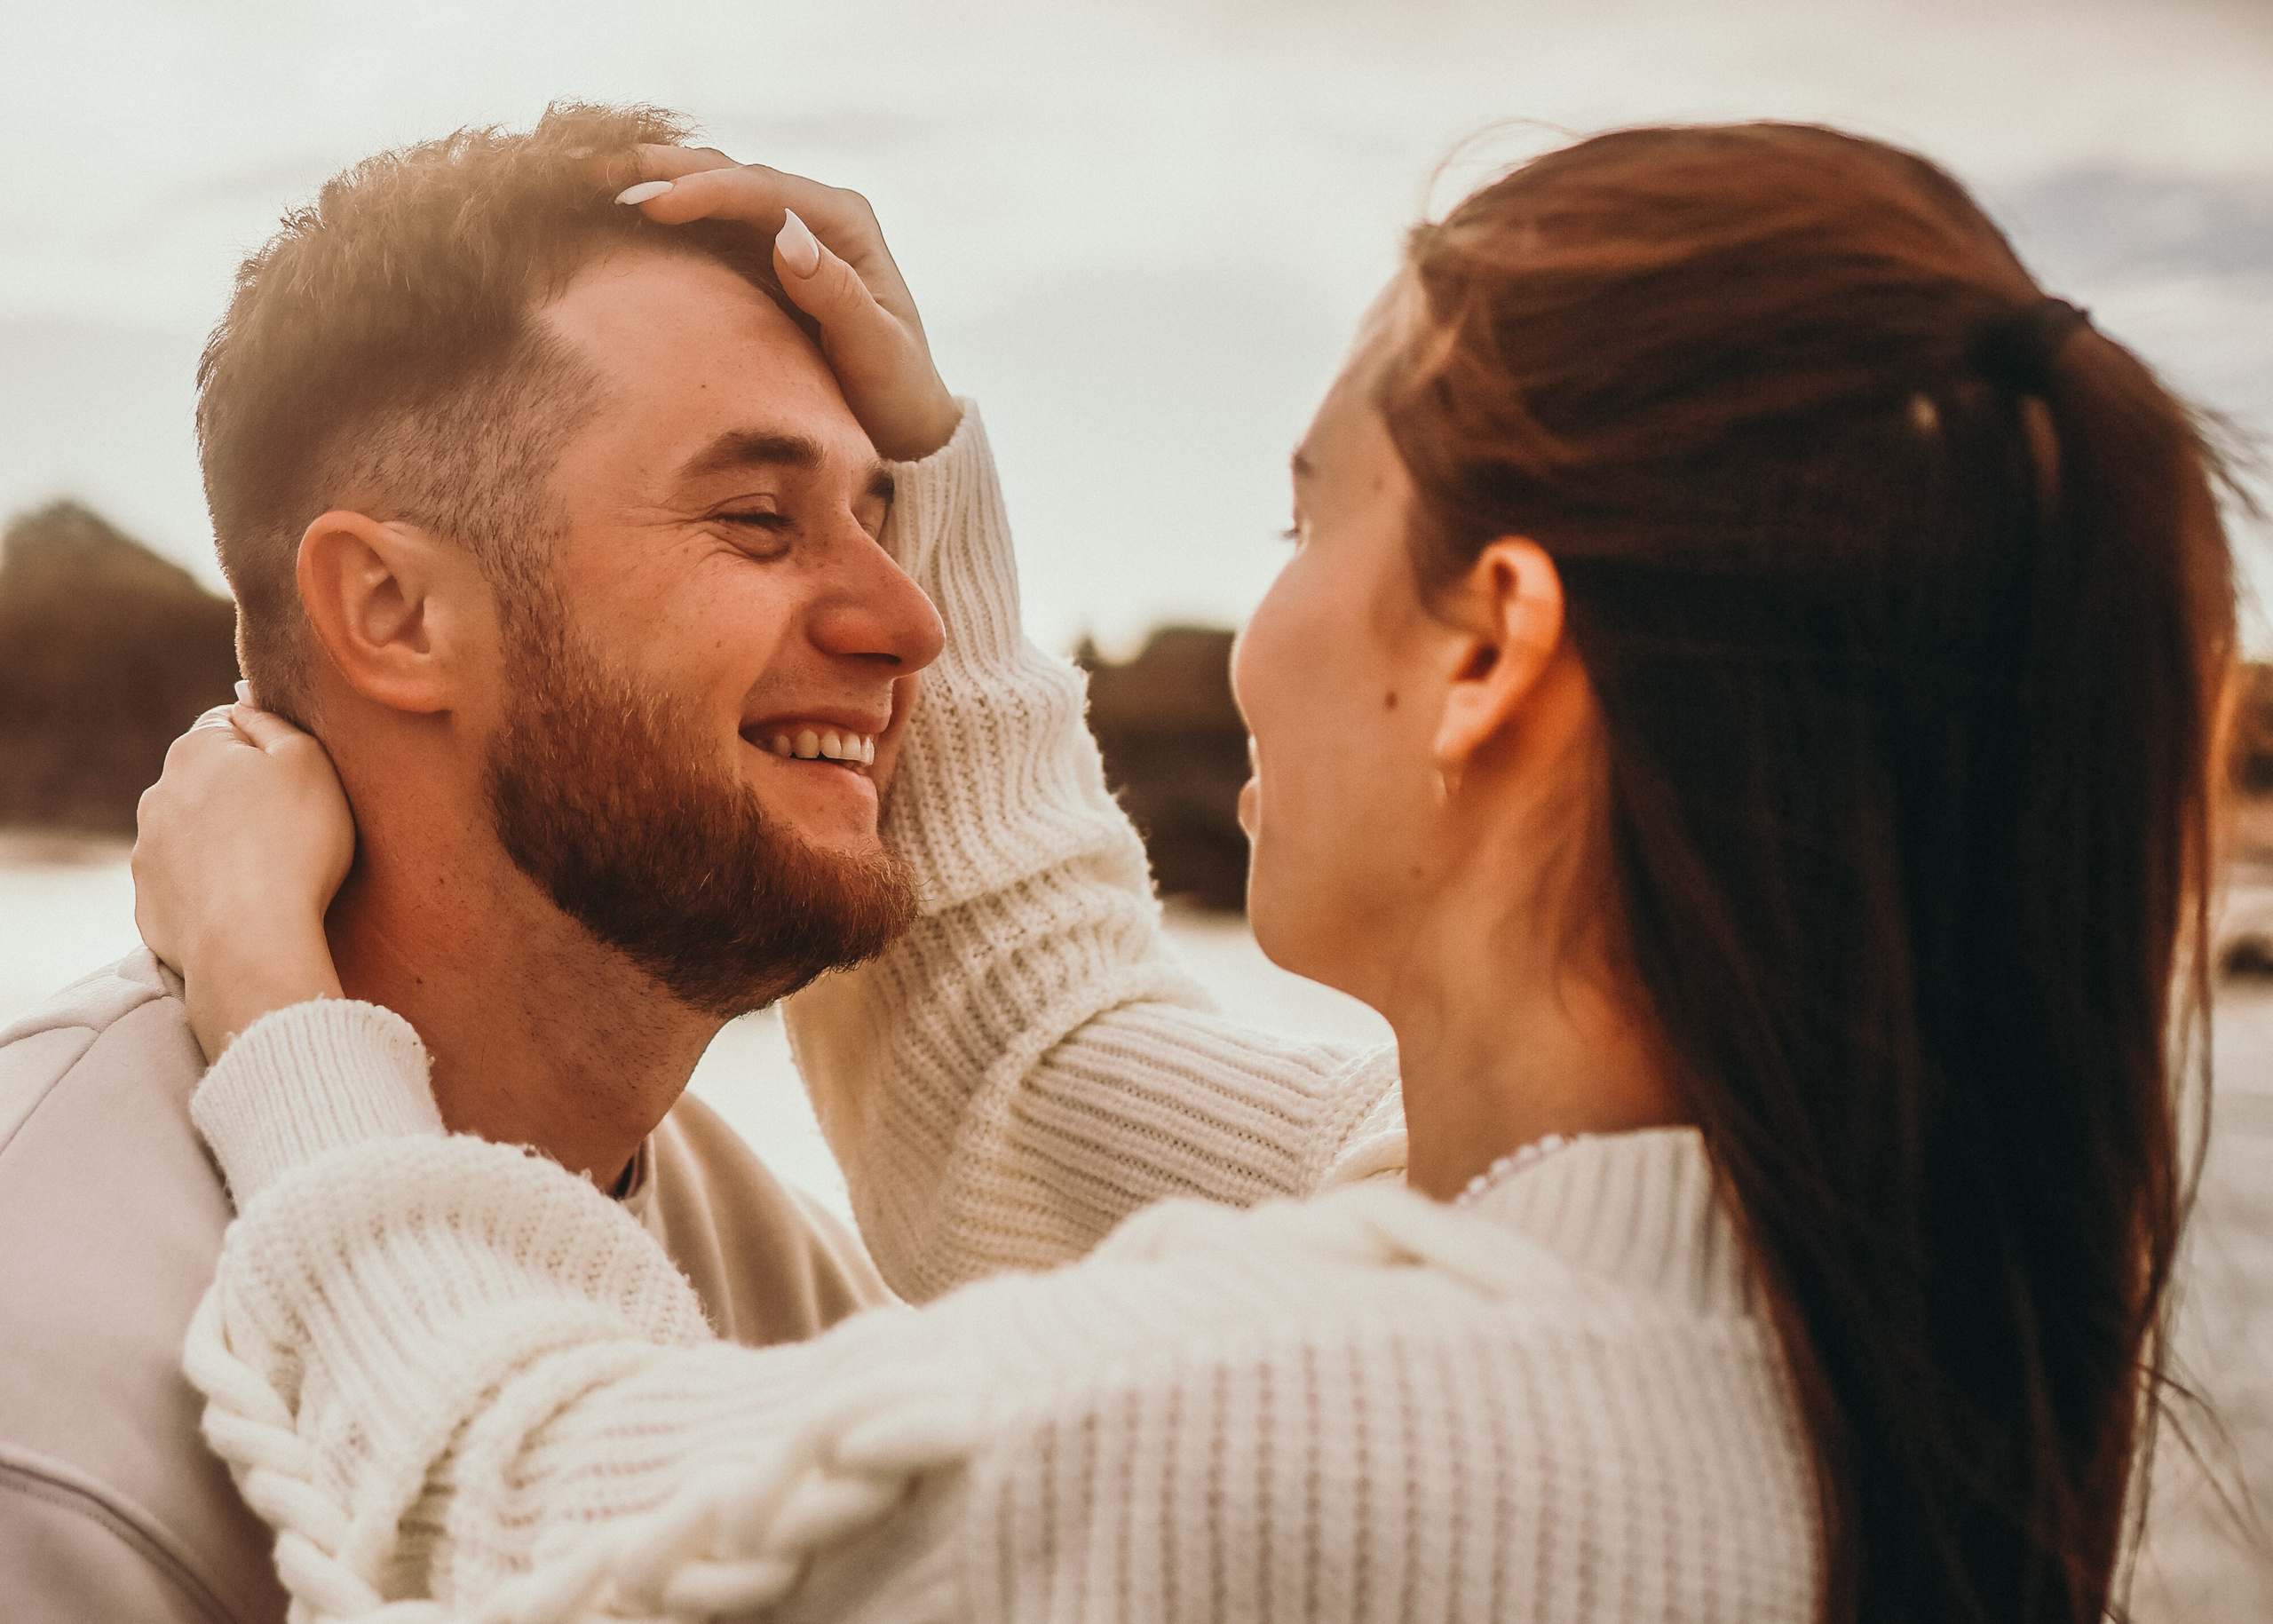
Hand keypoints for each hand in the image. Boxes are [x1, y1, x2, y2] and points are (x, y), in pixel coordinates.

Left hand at [134, 696, 354, 1061]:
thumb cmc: (294, 845)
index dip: (266, 746)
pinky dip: (208, 889)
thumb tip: (242, 696)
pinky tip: (244, 905)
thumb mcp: (310, 763)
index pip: (227, 724)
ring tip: (268, 872)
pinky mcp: (148, 902)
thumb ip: (273, 721)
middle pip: (205, 780)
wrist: (252, 940)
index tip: (295, 777)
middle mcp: (158, 794)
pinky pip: (183, 884)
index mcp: (195, 751)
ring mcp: (147, 851)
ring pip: (190, 832)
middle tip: (289, 827)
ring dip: (220, 842)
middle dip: (238, 795)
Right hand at [617, 147, 961, 461]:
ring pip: (705, 191)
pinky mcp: (754, 262)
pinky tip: (605, 217)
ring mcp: (779, 235)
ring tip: (582, 181)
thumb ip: (837, 296)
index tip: (649, 206)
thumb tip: (786, 236)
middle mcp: (810, 215)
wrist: (901, 427)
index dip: (704, 191)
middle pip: (727, 176)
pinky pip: (698, 229)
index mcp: (842, 222)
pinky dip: (653, 218)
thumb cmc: (894, 393)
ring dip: (647, 183)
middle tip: (590, 172)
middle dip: (659, 170)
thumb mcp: (876, 351)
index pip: (764, 192)